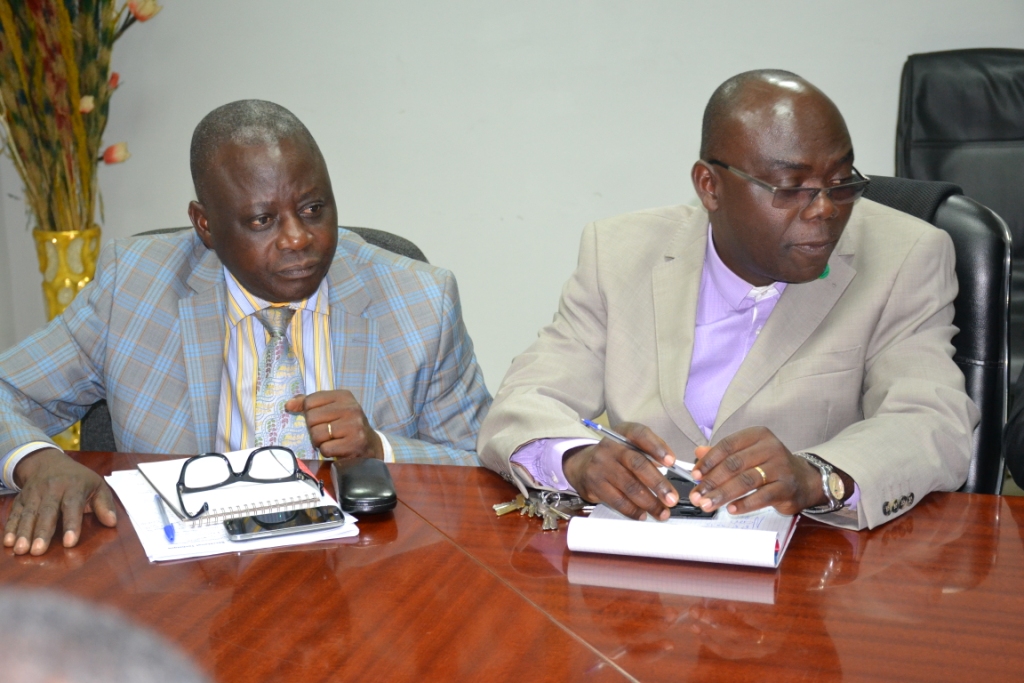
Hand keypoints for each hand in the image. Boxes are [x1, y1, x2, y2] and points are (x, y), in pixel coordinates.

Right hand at [3, 449, 116, 555]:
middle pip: (47, 512)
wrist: (48, 462)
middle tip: (38, 551)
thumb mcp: (97, 486)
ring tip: (21, 550)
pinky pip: (15, 513)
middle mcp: (52, 489)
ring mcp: (34, 493)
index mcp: (74, 487)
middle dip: (42, 532)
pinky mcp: (21, 498)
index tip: (69, 542)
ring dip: (24, 532)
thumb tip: (112, 522)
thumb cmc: (78, 479)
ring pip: (29, 513)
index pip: (72, 506)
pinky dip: (11, 527)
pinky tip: (8, 541)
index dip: (71, 524)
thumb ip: (105, 504)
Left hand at [286, 390, 382, 459]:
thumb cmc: (345, 425)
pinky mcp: (354, 444)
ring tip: (331, 440)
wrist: (370, 445)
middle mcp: (351, 408)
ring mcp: (354, 426)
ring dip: (320, 442)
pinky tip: (337, 448)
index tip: (321, 419)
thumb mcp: (331, 409)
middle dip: (314, 429)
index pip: (310, 401)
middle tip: (327, 432)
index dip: (309, 413)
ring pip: (317, 434)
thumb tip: (288, 405)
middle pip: (311, 418)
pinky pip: (325, 449)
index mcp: (344, 396)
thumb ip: (309, 404)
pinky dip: (327, 451)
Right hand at [562, 422, 679, 520]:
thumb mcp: (630, 446)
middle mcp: (610, 447)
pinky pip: (617, 500)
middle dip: (658, 484)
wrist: (582, 465)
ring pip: (629, 486)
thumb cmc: (616, 457)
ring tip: (662, 512)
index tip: (671, 462)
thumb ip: (651, 453)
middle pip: (637, 464)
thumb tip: (674, 469)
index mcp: (624, 433)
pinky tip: (643, 514)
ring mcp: (600, 465)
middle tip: (672, 498)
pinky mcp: (594, 484)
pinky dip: (633, 510)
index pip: (641, 434)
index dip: (657, 447)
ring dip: (649, 502)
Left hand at [688, 426, 824, 514]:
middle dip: (711, 482)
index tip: (695, 475)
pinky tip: (730, 509)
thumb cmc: (770, 466)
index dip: (708, 461)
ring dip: (723, 494)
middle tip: (697, 495)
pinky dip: (744, 504)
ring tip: (708, 504)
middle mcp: (771, 448)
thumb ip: (723, 454)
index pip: (727, 446)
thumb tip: (698, 452)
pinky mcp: (787, 488)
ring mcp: (781, 467)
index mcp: (757, 435)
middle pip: (734, 464)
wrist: (804, 480)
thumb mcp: (748, 454)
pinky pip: (762, 496)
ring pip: (746, 481)